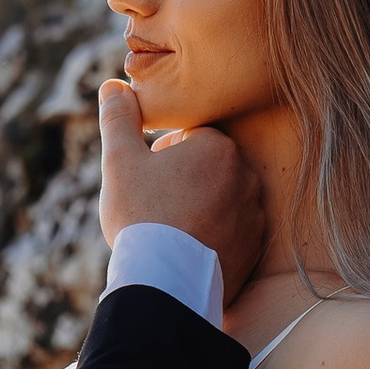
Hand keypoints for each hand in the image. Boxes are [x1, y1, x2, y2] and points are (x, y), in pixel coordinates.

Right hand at [96, 80, 264, 304]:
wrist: (166, 284)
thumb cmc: (141, 216)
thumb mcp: (120, 161)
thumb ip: (119, 119)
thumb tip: (114, 84)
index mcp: (218, 146)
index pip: (188, 138)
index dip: (161, 157)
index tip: (148, 180)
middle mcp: (246, 175)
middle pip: (207, 169)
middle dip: (183, 181)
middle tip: (156, 207)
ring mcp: (255, 214)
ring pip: (220, 200)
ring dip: (199, 208)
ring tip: (172, 231)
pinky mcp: (255, 248)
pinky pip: (232, 232)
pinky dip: (213, 237)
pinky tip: (188, 251)